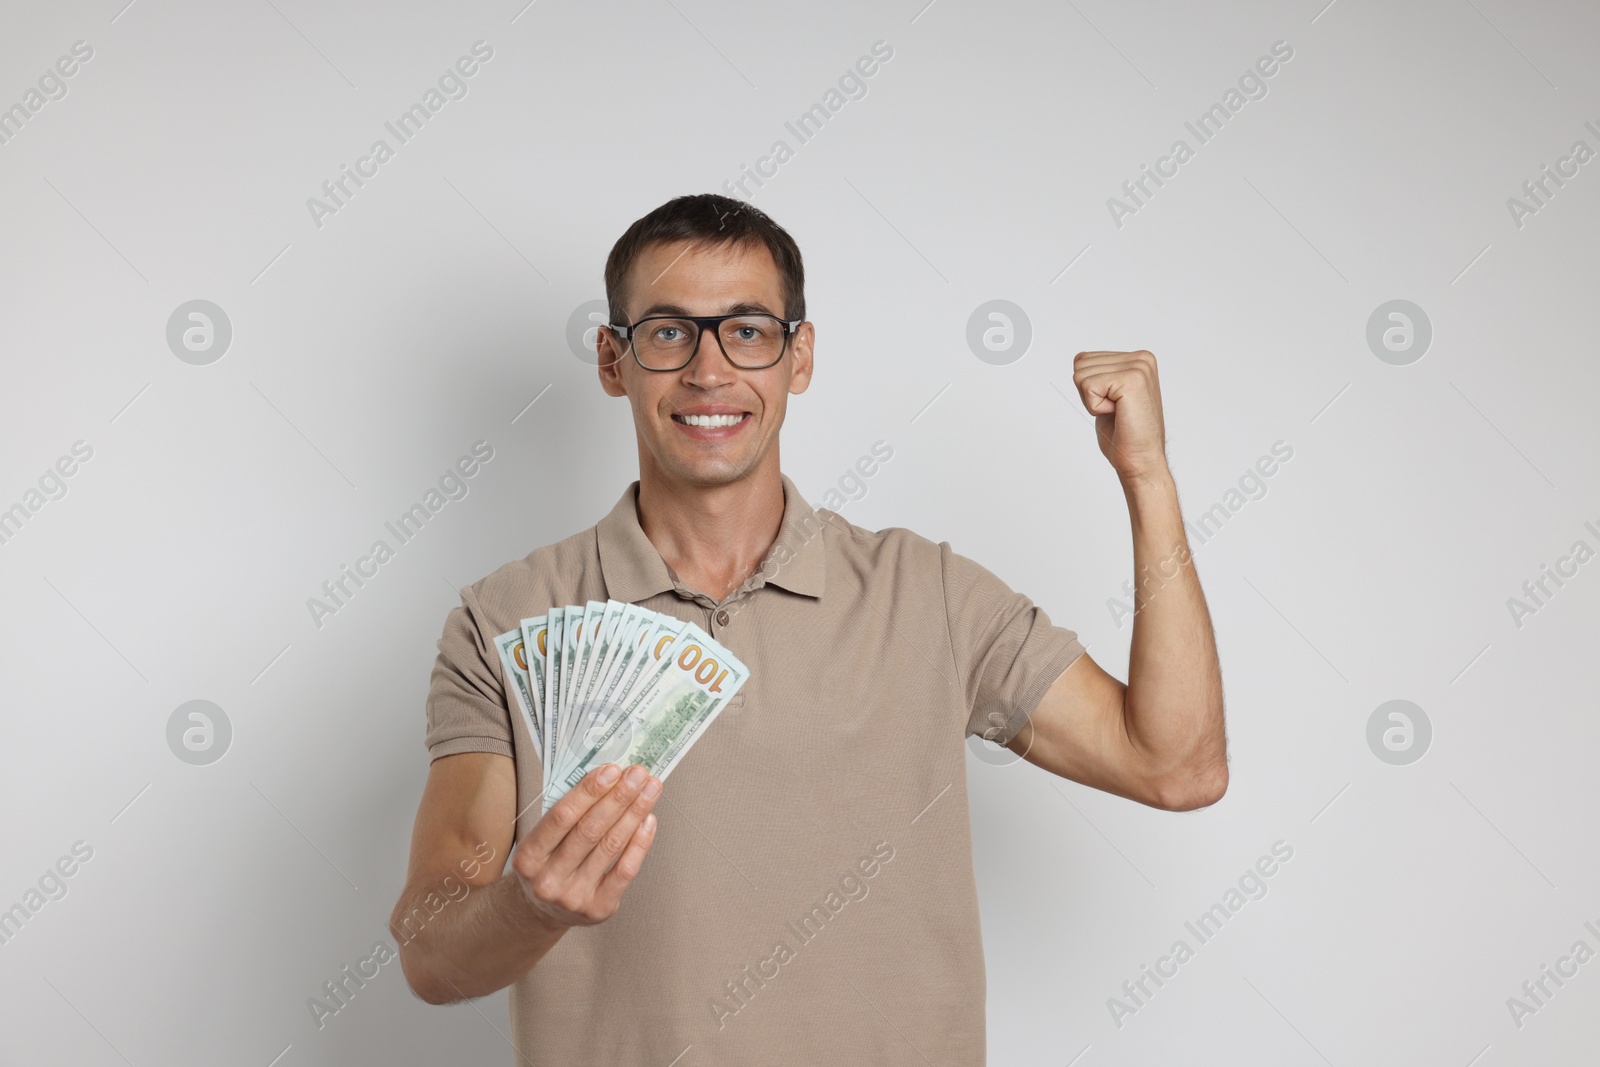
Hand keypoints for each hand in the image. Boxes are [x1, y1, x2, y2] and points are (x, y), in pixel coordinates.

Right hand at [511, 763, 661, 929]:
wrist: (544, 911)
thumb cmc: (548, 863)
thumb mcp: (542, 840)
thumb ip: (568, 814)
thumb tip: (609, 778)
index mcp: (528, 857)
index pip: (562, 816)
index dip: (589, 791)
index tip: (612, 770)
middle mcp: (548, 880)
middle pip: (590, 830)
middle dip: (618, 797)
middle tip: (638, 774)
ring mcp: (574, 897)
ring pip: (611, 846)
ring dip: (635, 812)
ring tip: (650, 789)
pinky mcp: (598, 908)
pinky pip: (625, 870)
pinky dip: (640, 842)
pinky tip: (648, 820)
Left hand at [1071, 350, 1169, 483]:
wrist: (1140, 460)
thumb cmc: (1125, 434)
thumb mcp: (1107, 395)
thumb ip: (1098, 373)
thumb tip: (1078, 357)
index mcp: (1138, 359)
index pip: (1085, 359)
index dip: (1089, 388)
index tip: (1113, 404)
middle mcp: (1141, 359)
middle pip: (1081, 364)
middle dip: (1089, 393)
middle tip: (1115, 411)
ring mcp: (1138, 368)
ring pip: (1081, 375)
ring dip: (1092, 401)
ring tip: (1118, 413)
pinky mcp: (1131, 380)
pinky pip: (1088, 386)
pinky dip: (1095, 407)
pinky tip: (1117, 414)